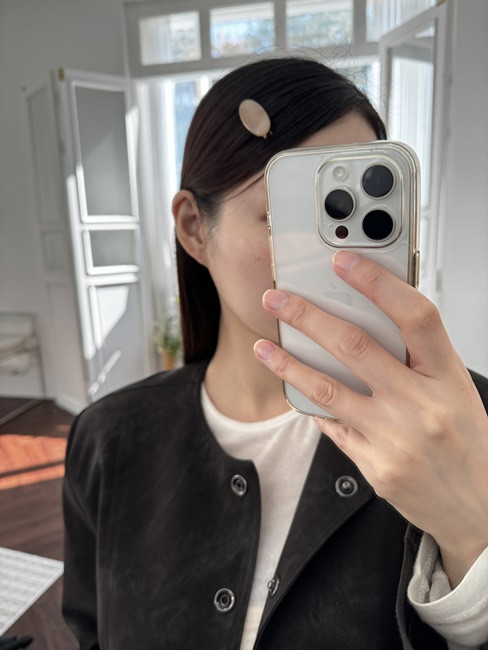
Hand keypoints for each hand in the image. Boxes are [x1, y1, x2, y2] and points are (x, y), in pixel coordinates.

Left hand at [254, 251, 487, 586]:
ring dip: (289, 363)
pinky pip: (331, 425)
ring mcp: (393, 438)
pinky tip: (294, 388)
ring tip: (264, 347)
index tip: (345, 262)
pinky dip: (311, 404)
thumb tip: (371, 320)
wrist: (478, 507)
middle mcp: (420, 406)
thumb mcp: (456, 389)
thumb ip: (419, 356)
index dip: (377, 283)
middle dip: (308, 317)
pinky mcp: (373, 464)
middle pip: (355, 347)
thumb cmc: (468, 443)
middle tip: (278, 300)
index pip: (414, 316)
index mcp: (447, 378)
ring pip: (327, 389)